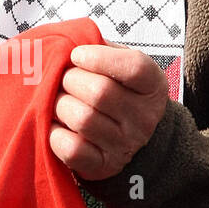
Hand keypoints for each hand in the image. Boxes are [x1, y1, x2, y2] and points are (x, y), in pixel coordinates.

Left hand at [49, 42, 168, 180]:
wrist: (128, 139)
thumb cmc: (117, 91)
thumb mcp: (120, 65)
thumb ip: (101, 49)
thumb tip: (68, 41)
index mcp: (153, 86)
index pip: (134, 68)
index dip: (99, 58)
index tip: (77, 55)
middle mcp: (144, 118)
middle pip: (100, 92)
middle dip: (70, 80)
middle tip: (64, 80)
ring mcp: (125, 144)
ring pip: (82, 119)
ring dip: (60, 106)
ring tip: (60, 102)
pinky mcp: (103, 165)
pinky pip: (72, 149)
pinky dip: (55, 134)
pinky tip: (58, 125)